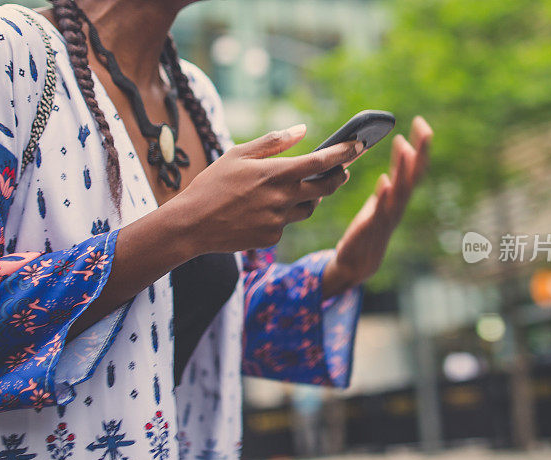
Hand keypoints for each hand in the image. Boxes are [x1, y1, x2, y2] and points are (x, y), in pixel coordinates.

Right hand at [172, 124, 361, 253]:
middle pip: (325, 188)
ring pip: (309, 209)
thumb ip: (272, 142)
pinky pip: (288, 225)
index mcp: (274, 174)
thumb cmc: (211, 184)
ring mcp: (278, 221)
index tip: (359, 145)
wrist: (191, 225)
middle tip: (342, 171)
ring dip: (313, 198)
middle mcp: (281, 198)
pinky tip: (267, 210)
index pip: (320, 162)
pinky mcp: (272, 238)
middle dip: (338, 178)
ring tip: (304, 188)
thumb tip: (302, 130)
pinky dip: (285, 215)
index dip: (343, 153)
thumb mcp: (237, 155)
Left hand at [323, 116, 432, 298]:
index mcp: (398, 196)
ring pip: (399, 190)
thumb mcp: (382, 198)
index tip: (420, 122)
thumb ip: (394, 174)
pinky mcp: (370, 228)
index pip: (413, 167)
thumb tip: (403, 147)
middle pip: (413, 176)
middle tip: (425, 128)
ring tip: (404, 147)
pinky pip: (379, 210)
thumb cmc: (370, 228)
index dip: (419, 146)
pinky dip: (384, 196)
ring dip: (403, 169)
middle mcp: (397, 205)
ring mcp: (386, 217)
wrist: (357, 264)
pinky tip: (385, 181)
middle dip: (420, 152)